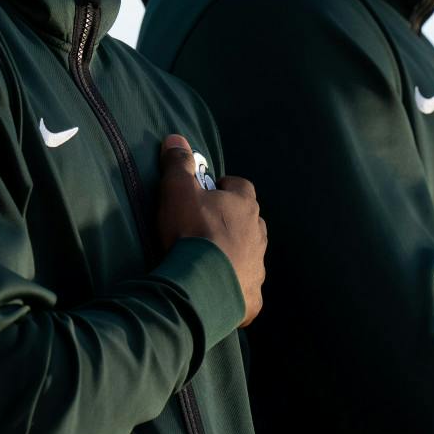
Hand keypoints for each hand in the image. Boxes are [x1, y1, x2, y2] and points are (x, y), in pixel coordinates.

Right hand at [155, 134, 266, 327]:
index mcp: (244, 205)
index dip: (224, 187)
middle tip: (205, 227)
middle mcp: (258, 233)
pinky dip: (235, 287)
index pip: (240, 186)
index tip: (206, 193)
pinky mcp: (253, 295)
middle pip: (249, 220)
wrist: (201, 285)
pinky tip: (217, 291)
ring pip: (250, 254)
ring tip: (208, 260)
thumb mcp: (177, 191)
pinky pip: (247, 289)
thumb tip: (175, 138)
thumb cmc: (192, 231)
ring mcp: (258, 266)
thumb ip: (178, 164)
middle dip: (231, 221)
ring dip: (234, 253)